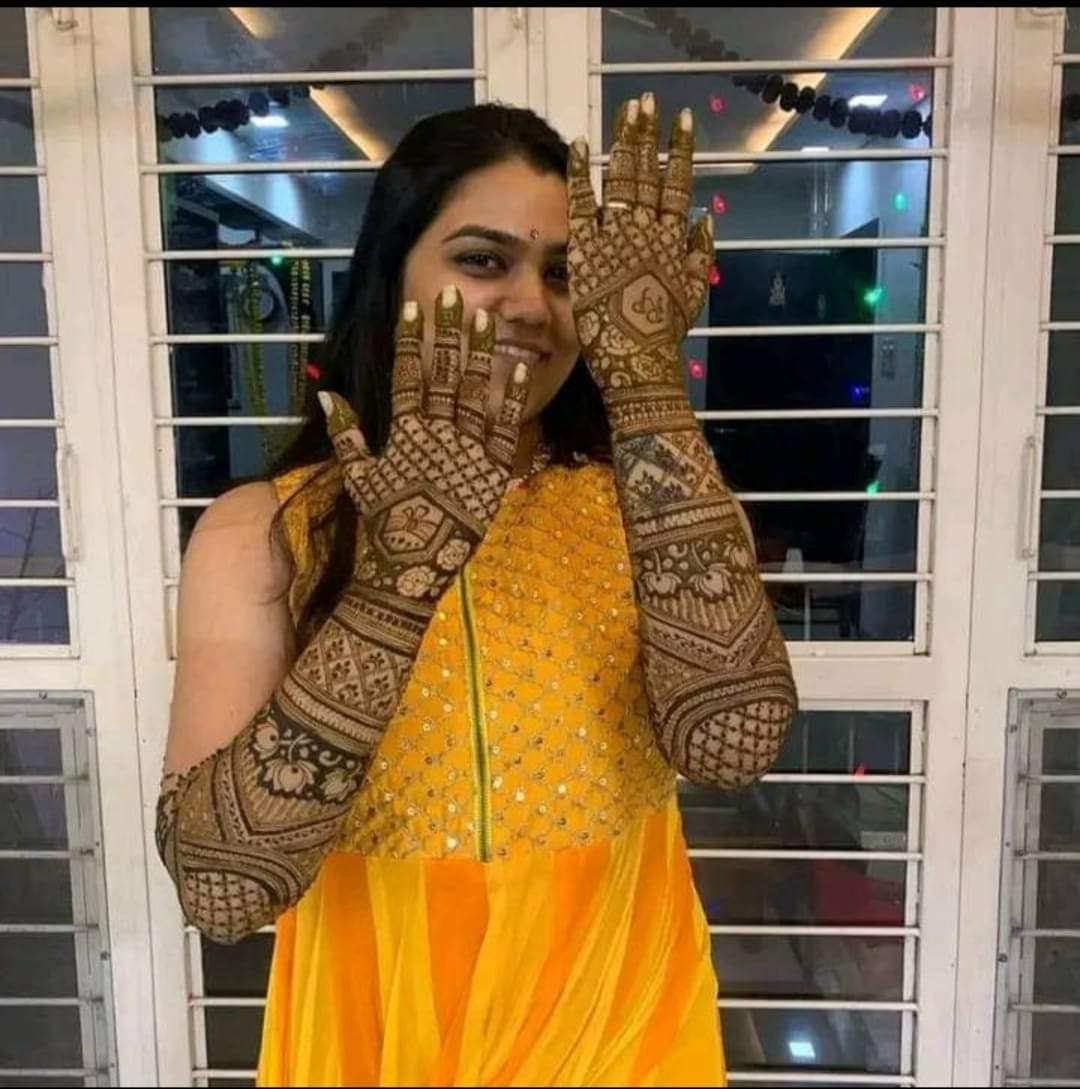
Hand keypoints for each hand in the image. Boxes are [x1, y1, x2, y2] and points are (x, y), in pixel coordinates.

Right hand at [318, 285, 533, 606]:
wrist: (412, 570)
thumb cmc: (383, 525)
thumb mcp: (358, 478)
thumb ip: (345, 434)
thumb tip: (326, 394)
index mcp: (404, 434)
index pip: (408, 375)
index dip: (412, 340)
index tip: (415, 307)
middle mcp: (438, 435)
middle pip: (444, 374)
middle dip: (449, 331)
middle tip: (454, 294)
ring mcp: (468, 451)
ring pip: (476, 392)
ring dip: (481, 353)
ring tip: (486, 318)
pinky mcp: (493, 472)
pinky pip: (505, 428)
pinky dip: (511, 397)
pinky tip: (518, 367)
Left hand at [566, 92, 712, 428]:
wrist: (639, 364)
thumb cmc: (664, 337)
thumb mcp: (692, 295)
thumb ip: (700, 255)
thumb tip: (707, 219)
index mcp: (674, 242)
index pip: (679, 186)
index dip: (680, 151)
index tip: (681, 121)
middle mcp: (648, 233)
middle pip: (649, 174)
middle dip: (648, 135)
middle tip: (645, 102)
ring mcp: (617, 240)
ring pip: (622, 181)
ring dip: (624, 143)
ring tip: (625, 112)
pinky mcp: (587, 253)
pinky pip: (582, 205)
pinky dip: (581, 174)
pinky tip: (577, 146)